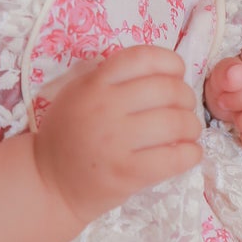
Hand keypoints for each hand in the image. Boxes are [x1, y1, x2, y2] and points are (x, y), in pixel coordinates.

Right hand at [31, 45, 203, 229]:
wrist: (49, 182)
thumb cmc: (68, 135)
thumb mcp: (78, 93)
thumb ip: (112, 77)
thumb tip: (161, 70)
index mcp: (94, 83)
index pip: (144, 58)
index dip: (171, 63)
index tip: (177, 75)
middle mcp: (105, 107)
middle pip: (168, 90)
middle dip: (187, 98)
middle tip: (185, 109)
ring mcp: (116, 141)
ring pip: (176, 123)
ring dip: (192, 126)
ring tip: (188, 132)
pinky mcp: (127, 173)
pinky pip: (174, 157)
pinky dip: (191, 153)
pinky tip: (189, 153)